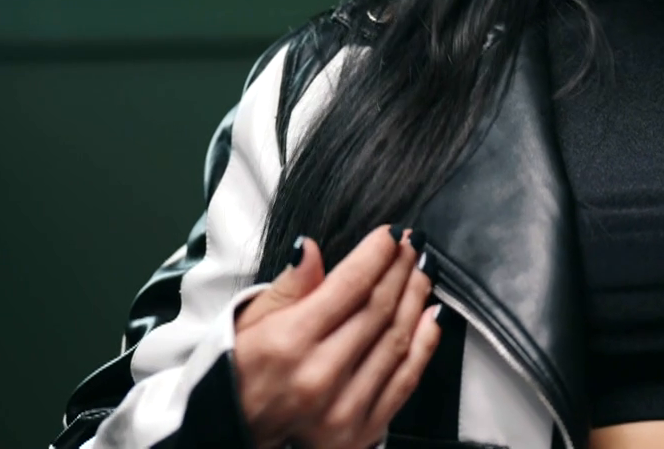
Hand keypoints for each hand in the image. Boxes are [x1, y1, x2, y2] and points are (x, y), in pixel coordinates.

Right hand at [232, 225, 444, 448]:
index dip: (376, 254)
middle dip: (400, 269)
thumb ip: (288, 286)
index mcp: (288, 343)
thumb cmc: (239, 371)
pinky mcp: (360, 432)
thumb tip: (309, 247)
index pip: (348, 286)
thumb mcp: (249, 321)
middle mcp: (319, 376)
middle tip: (412, 245)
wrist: (233, 431)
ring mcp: (343, 408)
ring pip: (396, 341)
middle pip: (377, 310)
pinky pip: (404, 380)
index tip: (392, 233)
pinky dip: (424, 345)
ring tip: (422, 272)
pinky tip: (430, 316)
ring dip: (415, 300)